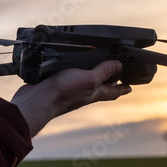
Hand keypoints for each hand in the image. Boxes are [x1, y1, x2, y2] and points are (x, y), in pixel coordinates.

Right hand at [11, 60, 131, 136]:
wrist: (37, 101)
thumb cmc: (63, 93)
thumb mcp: (89, 79)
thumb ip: (103, 72)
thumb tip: (118, 65)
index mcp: (94, 93)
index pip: (113, 91)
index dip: (122, 88)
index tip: (130, 86)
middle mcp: (83, 92)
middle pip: (99, 87)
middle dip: (107, 81)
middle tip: (113, 73)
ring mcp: (69, 89)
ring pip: (83, 81)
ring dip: (89, 74)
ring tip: (94, 65)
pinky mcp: (56, 85)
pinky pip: (68, 77)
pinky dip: (72, 71)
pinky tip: (68, 66)